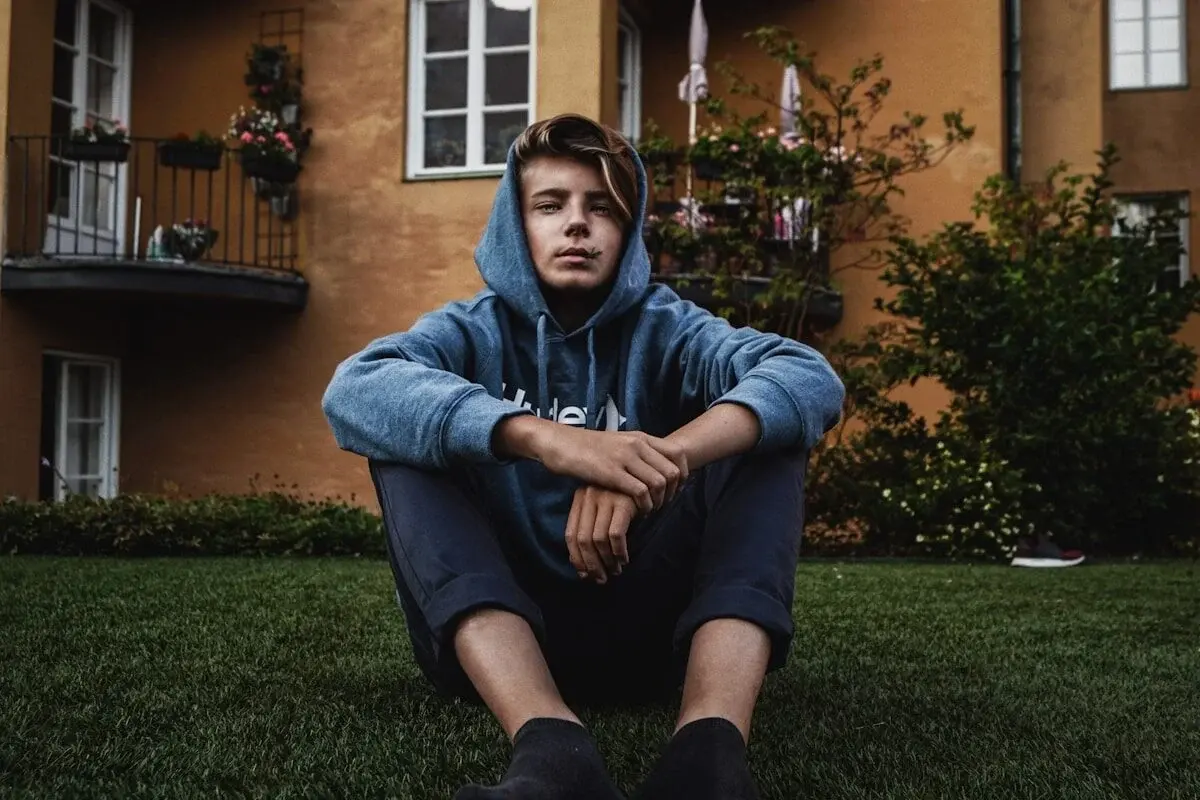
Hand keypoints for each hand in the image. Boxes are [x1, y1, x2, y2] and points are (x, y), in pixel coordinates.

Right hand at [535, 426, 688, 512]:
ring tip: (650, 509)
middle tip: (662, 504)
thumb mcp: (618, 443)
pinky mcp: (611, 473)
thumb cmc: (586, 448)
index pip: (678, 453)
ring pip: (660, 482)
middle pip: (673, 471)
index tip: (675, 489)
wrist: (558, 442)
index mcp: (641, 437)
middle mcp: (636, 445)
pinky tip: (638, 511)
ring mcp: (624, 458)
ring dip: (659, 501)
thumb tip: (655, 468)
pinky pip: (640, 492)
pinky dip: (644, 506)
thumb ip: (637, 452)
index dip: (683, 474)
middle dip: (673, 493)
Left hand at [565, 486, 637, 583]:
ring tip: (614, 571)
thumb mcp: (604, 509)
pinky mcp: (624, 502)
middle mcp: (589, 496)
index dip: (576, 558)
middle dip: (591, 564)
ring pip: (598, 540)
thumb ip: (591, 529)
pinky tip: (624, 559)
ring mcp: (606, 498)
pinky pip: (616, 535)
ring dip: (606, 561)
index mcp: (580, 498)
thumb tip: (580, 566)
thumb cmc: (626, 498)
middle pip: (583, 539)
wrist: (650, 476)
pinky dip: (619, 551)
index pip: (570, 534)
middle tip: (600, 579)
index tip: (585, 574)